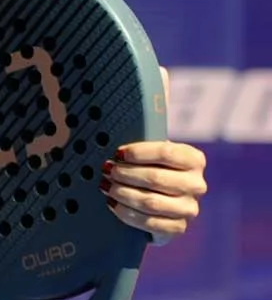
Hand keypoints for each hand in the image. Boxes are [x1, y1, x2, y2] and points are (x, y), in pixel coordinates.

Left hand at [106, 71, 207, 243]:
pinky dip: (129, 216)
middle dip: (127, 175)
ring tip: (104, 188)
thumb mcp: (143, 134)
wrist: (141, 197)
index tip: (117, 151)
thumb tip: (160, 70)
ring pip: (154, 203)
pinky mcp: (176, 229)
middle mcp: (196, 184)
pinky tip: (112, 207)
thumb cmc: (140, 161)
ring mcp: (188, 208)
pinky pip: (154, 225)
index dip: (142, 153)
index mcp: (192, 158)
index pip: (171, 153)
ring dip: (124, 195)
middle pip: (160, 180)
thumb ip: (153, 106)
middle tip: (105, 171)